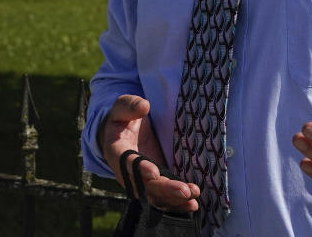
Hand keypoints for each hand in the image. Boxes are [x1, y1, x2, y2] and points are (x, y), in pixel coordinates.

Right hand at [100, 94, 199, 211]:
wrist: (122, 136)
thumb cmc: (123, 120)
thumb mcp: (122, 107)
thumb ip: (130, 105)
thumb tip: (144, 106)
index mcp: (118, 153)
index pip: (128, 163)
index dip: (139, 169)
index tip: (154, 172)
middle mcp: (128, 174)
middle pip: (145, 187)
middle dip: (165, 190)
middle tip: (184, 190)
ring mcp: (142, 183)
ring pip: (156, 197)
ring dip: (174, 200)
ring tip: (193, 198)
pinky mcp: (154, 186)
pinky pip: (164, 200)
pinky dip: (177, 205)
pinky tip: (192, 205)